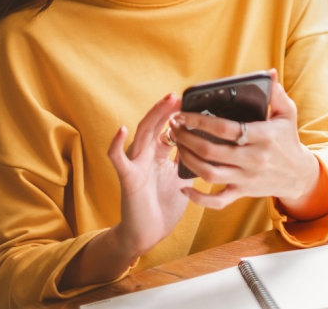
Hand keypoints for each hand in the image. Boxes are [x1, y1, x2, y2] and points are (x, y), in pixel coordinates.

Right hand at [107, 92, 191, 257]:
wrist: (147, 234)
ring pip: (142, 134)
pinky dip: (116, 144)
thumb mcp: (182, 178)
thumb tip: (211, 145)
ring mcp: (135, 165)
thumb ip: (190, 159)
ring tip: (164, 102)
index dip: (177, 115)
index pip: (167, 128)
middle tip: (178, 95)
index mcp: (159, 155)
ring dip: (153, 117)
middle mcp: (145, 155)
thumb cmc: (164, 206)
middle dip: (166, 110)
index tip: (191, 102)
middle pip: (155, 125)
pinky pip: (118, 159)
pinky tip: (121, 130)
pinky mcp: (128, 178)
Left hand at [171, 70, 320, 211]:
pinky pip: (217, 201)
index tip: (183, 113)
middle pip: (212, 151)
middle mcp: (253, 159)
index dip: (200, 121)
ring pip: (209, 174)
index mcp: (263, 136)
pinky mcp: (242, 193)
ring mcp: (246, 178)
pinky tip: (184, 186)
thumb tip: (270, 73)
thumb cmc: (288, 139)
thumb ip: (276, 93)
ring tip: (176, 145)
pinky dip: (199, 198)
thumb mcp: (288, 113)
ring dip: (188, 160)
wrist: (298, 174)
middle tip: (174, 127)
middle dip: (187, 138)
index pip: (226, 129)